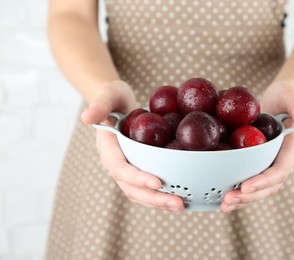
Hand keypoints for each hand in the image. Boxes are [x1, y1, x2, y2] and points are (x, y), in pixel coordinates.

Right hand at [81, 80, 184, 211]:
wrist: (117, 103)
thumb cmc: (112, 97)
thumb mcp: (106, 95)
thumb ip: (98, 105)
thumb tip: (86, 118)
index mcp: (108, 149)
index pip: (119, 168)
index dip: (136, 177)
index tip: (157, 182)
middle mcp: (116, 164)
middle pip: (131, 188)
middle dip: (154, 198)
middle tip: (178, 203)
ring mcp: (127, 169)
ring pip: (140, 193)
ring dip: (159, 202)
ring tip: (181, 206)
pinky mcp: (138, 169)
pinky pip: (147, 188)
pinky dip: (161, 195)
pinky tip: (180, 197)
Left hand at [220, 82, 293, 211]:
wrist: (277, 100)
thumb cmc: (285, 96)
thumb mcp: (291, 96)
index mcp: (290, 150)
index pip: (279, 170)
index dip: (264, 180)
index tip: (246, 186)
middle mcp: (280, 161)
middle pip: (268, 186)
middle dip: (249, 196)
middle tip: (228, 200)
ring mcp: (268, 165)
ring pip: (258, 189)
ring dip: (241, 199)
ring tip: (223, 205)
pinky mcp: (256, 165)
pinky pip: (247, 181)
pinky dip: (236, 192)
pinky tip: (219, 198)